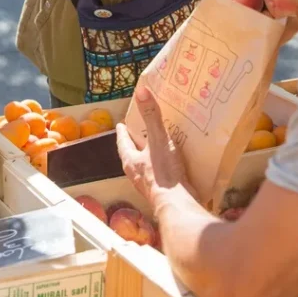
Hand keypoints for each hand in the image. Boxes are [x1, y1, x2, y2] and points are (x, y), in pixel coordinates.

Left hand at [116, 86, 194, 204]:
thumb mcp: (158, 140)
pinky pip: (159, 175)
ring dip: (149, 156)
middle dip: (135, 144)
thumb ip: (151, 117)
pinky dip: (163, 167)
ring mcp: (148, 185)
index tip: (121, 124)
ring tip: (157, 146)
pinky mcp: (162, 192)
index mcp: (131, 161)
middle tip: (139, 133)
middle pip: (131, 155)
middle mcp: (136, 174)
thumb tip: (141, 92)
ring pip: (145, 166)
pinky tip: (173, 163)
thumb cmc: (163, 173)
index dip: (122, 133)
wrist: (177, 204)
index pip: (122, 143)